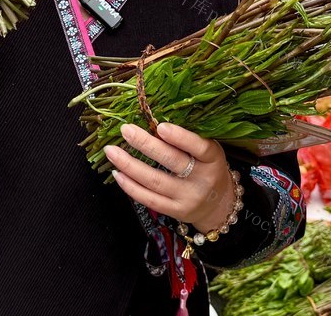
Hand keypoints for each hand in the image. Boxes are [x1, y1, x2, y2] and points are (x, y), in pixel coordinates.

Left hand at [105, 123, 238, 233]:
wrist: (219, 204)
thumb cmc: (207, 167)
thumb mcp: (208, 151)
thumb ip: (187, 139)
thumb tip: (152, 119)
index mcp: (213, 159)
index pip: (200, 147)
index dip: (181, 137)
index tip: (160, 126)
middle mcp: (202, 180)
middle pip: (172, 162)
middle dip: (146, 145)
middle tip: (125, 130)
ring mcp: (188, 198)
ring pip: (155, 181)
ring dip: (130, 165)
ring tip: (111, 151)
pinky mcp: (175, 211)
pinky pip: (149, 199)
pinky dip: (131, 186)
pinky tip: (117, 173)